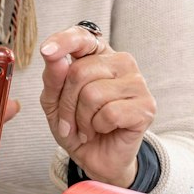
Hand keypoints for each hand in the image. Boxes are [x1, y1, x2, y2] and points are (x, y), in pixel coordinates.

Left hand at [39, 26, 156, 186]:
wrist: (98, 158)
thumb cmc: (77, 126)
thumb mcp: (54, 102)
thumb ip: (53, 77)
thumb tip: (52, 55)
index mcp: (98, 54)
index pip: (82, 36)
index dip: (64, 41)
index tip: (46, 51)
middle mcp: (121, 62)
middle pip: (79, 72)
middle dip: (67, 103)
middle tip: (71, 121)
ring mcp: (137, 82)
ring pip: (93, 94)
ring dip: (81, 119)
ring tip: (88, 127)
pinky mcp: (146, 106)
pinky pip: (109, 113)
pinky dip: (97, 127)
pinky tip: (103, 130)